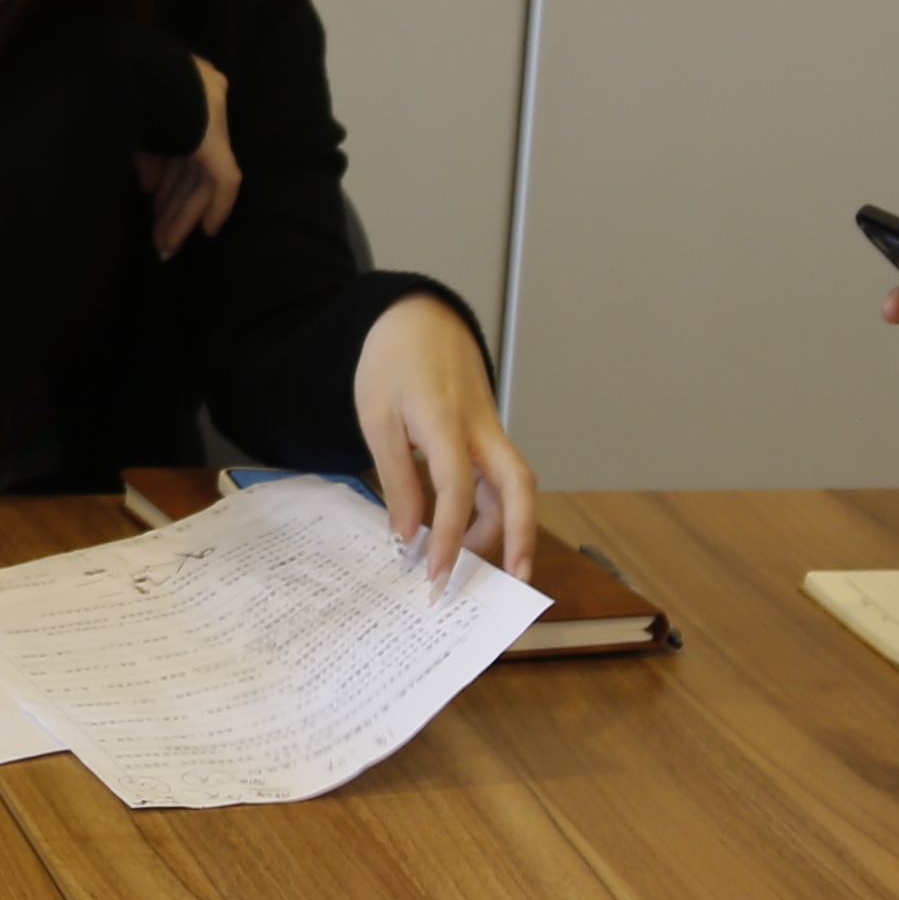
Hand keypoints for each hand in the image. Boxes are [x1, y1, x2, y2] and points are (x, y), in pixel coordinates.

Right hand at [137, 57, 240, 259]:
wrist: (121, 66)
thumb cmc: (114, 92)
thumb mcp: (130, 128)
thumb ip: (145, 157)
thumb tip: (150, 189)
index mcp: (181, 97)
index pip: (177, 147)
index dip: (166, 178)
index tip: (154, 203)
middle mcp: (204, 106)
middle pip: (190, 167)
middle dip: (173, 205)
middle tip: (161, 238)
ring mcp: (212, 120)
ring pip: (203, 178)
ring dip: (182, 213)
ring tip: (167, 244)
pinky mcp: (215, 139)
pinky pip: (225, 180)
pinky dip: (218, 206)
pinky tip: (209, 231)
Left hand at [350, 296, 536, 589]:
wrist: (419, 318)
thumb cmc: (393, 364)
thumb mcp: (377, 420)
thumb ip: (396, 478)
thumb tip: (407, 534)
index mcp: (445, 420)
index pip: (456, 489)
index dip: (447, 535)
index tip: (435, 573)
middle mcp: (481, 429)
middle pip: (518, 486)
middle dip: (521, 535)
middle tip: (512, 581)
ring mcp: (491, 431)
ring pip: (513, 486)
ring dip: (502, 528)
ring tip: (469, 563)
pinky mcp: (489, 434)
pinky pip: (500, 478)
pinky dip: (492, 509)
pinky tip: (469, 533)